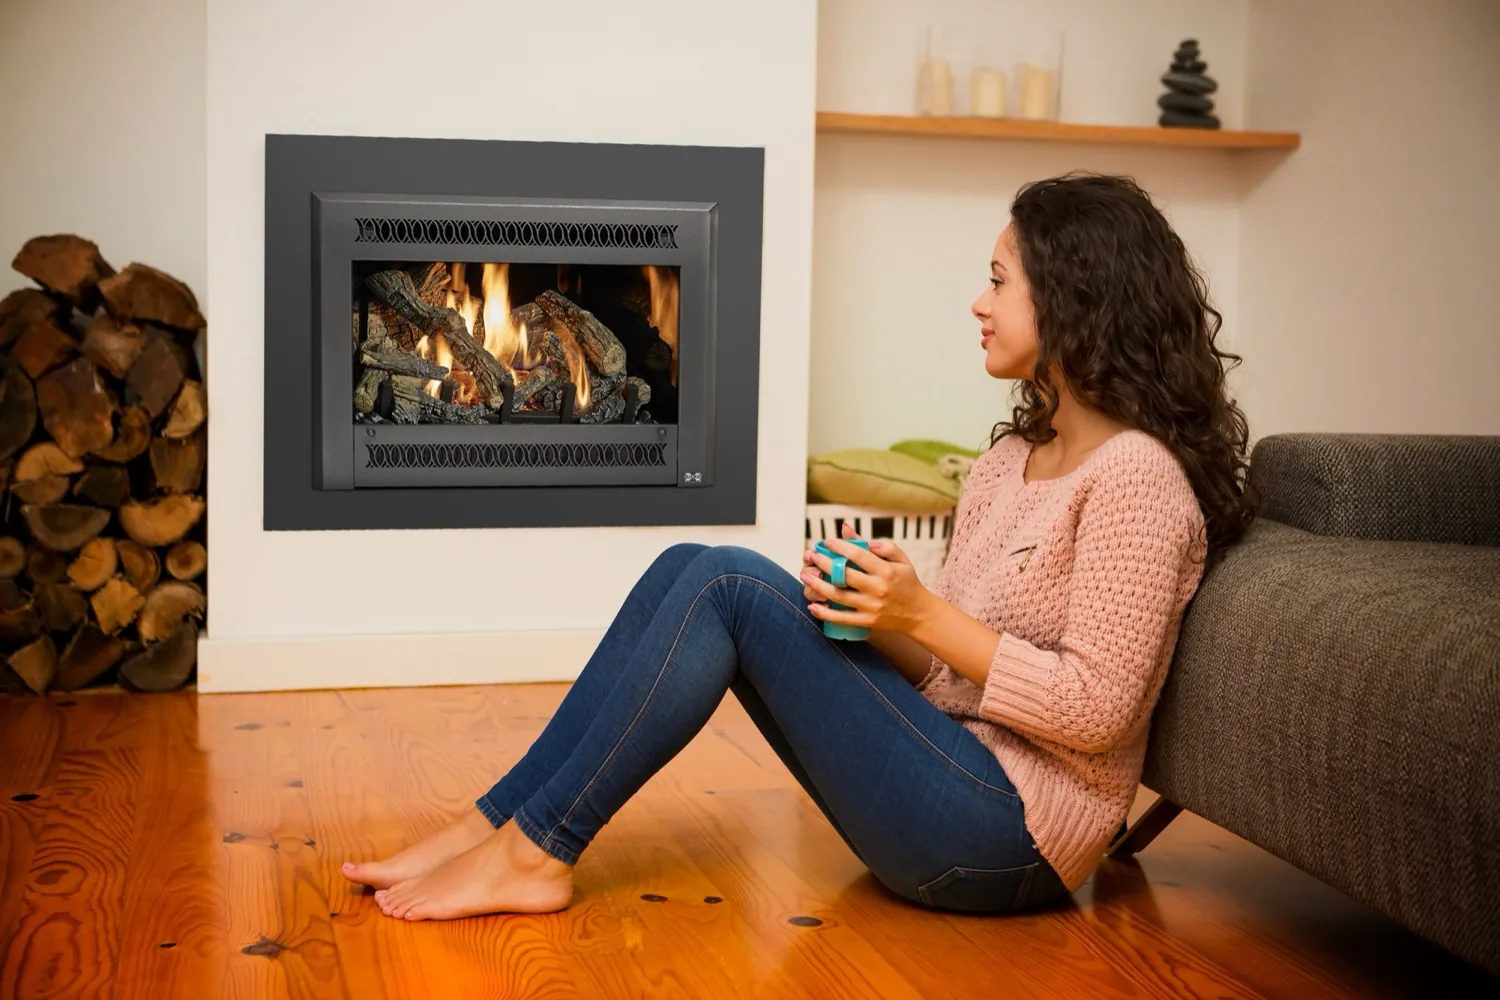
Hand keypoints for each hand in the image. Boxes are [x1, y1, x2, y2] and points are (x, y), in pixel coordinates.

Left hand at [801, 522, 932, 634]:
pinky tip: (812, 606)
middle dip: (824, 564)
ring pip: (839, 596)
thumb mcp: (901, 559)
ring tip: (805, 576)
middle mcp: (878, 588)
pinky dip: (825, 613)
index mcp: (886, 570)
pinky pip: (842, 618)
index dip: (840, 547)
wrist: (919, 613)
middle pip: (845, 575)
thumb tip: (854, 533)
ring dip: (818, 586)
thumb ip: (882, 545)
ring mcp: (871, 606)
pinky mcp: (867, 621)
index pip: (859, 555)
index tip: (826, 542)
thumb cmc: (907, 582)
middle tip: (810, 556)